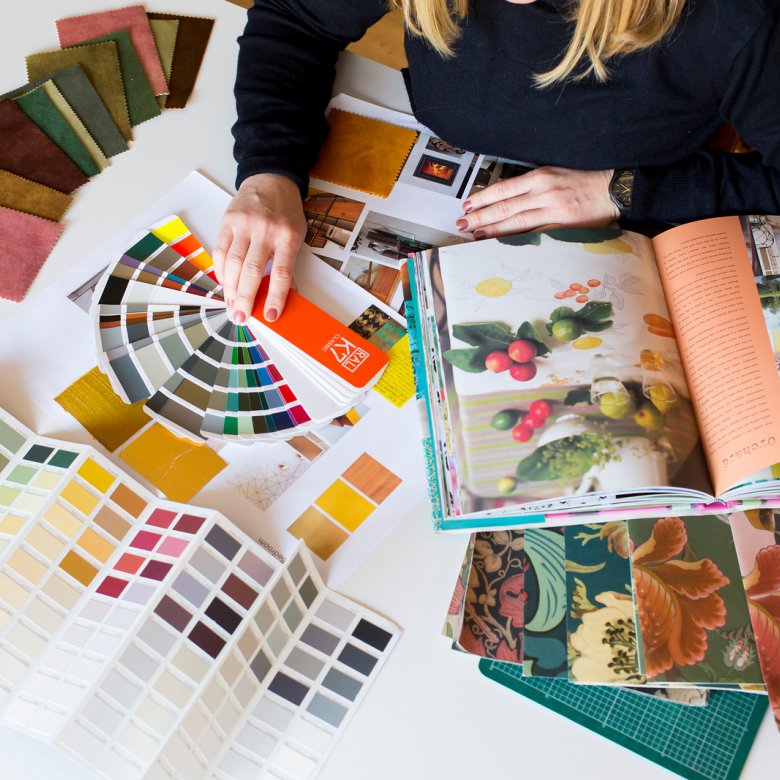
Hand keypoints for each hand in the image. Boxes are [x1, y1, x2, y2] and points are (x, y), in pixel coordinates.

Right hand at [213, 173, 305, 322]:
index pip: (281, 274)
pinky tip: (225, 283)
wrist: (271, 181)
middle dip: (245, 299)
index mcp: (288, 237)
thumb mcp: (297, 236)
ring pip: (233, 264)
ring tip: (231, 305)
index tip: (270, 316)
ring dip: (230, 289)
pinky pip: (220, 251)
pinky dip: (221, 271)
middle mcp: (265, 230)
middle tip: (241, 318)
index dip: (275, 297)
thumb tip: (283, 296)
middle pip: (252, 272)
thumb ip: (288, 264)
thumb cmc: (286, 213)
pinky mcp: (228, 221)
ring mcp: (244, 224)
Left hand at [456, 166, 618, 237]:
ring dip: (492, 230)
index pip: (504, 189)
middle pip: (504, 206)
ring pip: (515, 222)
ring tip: (474, 235)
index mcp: (541, 176)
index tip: (468, 204)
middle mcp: (543, 192)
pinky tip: (501, 244)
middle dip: (480, 216)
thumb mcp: (557, 173)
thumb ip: (533, 184)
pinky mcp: (562, 227)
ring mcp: (552, 211)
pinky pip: (533, 235)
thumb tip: (507, 196)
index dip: (483, 198)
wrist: (615, 189)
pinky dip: (515, 240)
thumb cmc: (586, 181)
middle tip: (461, 223)